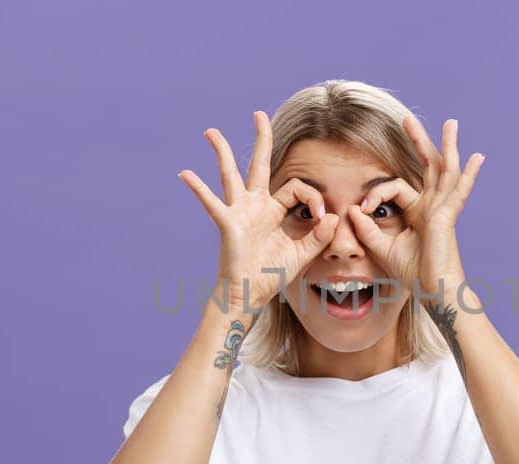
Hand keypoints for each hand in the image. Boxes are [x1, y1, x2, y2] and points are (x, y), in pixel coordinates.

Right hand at [179, 111, 339, 310]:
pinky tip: (185, 174)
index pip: (296, 188)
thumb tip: (333, 217)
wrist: (250, 295)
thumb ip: (319, 237)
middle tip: (259, 114)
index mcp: (274, 211)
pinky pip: (212, 203)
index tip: (321, 218)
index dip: (313, 198)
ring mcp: (239, 212)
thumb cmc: (271, 275)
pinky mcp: (228, 223)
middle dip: (261, 139)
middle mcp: (255, 205)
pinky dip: (199, 189)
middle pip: (259, 164)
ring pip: (231, 174)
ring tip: (211, 132)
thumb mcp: (302, 255)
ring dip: (222, 152)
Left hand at [348, 117, 485, 295]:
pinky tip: (477, 157)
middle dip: (417, 141)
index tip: (363, 209)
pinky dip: (469, 174)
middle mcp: (432, 206)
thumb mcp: (382, 248)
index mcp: (418, 212)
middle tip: (406, 119)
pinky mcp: (447, 216)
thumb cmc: (413, 274)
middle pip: (426, 166)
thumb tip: (354, 208)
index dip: (376, 194)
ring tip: (451, 123)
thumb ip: (367, 229)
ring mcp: (442, 209)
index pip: (395, 188)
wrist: (433, 291)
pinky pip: (459, 191)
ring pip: (445, 169)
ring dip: (446, 145)